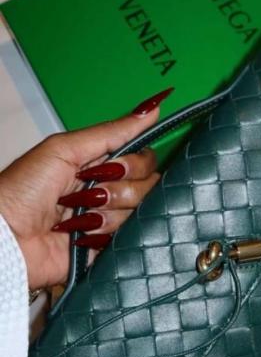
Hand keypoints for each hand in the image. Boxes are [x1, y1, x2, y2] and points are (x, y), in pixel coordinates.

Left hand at [0, 89, 172, 289]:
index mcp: (99, 164)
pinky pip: (129, 239)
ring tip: (79, 218)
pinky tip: (82, 236)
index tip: (113, 167)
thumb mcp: (64, 149)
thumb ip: (111, 132)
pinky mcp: (107, 248)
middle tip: (91, 194)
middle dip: (120, 189)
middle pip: (148, 186)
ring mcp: (109, 220)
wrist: (5, 237)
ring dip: (109, 215)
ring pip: (139, 213)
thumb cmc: (21, 190)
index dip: (135, 163)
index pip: (143, 159)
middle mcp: (108, 191)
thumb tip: (150, 109)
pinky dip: (106, 236)